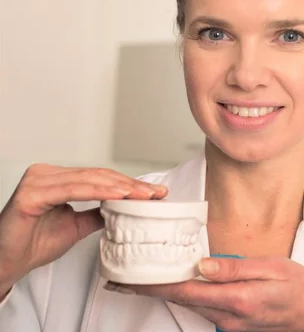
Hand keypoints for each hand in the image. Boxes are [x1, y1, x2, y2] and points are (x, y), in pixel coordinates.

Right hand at [0, 163, 166, 291]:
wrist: (8, 263)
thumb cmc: (34, 243)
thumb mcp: (77, 226)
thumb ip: (98, 213)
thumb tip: (123, 207)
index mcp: (56, 178)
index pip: (100, 177)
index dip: (128, 184)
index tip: (153, 193)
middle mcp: (46, 174)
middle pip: (98, 175)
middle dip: (130, 185)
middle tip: (155, 193)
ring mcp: (38, 180)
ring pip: (89, 180)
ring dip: (120, 187)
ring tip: (143, 195)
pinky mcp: (32, 193)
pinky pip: (73, 189)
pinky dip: (99, 192)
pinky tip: (120, 195)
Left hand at [106, 257, 303, 331]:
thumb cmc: (297, 288)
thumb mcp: (273, 268)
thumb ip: (235, 268)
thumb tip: (202, 264)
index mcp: (235, 299)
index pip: (185, 289)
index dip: (153, 284)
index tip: (128, 278)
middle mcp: (226, 316)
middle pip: (179, 299)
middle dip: (149, 288)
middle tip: (121, 277)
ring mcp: (227, 323)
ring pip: (187, 305)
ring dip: (162, 292)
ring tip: (140, 279)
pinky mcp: (230, 323)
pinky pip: (199, 308)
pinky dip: (182, 295)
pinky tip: (175, 285)